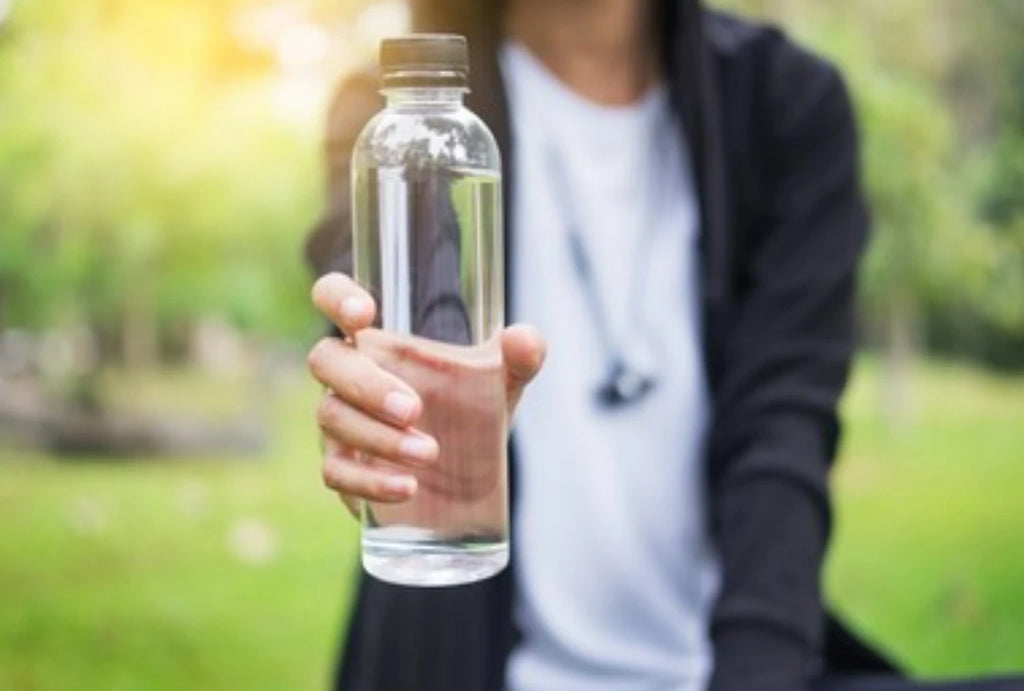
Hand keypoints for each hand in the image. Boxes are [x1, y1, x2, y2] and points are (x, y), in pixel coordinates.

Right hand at [308, 272, 545, 516]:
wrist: (467, 476)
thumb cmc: (472, 410)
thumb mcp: (504, 381)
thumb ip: (520, 356)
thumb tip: (524, 339)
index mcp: (379, 339)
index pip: (333, 297)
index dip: (336, 297)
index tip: (363, 314)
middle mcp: (349, 373)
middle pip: (326, 360)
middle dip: (367, 384)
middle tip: (414, 410)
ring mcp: (339, 420)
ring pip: (333, 417)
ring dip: (379, 438)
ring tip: (429, 453)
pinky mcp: (342, 467)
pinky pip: (336, 472)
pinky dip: (370, 481)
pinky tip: (408, 488)